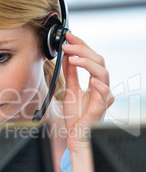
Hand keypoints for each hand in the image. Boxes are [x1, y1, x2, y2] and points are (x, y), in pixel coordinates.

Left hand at [61, 32, 113, 151]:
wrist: (75, 135)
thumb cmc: (76, 116)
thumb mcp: (70, 90)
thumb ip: (70, 74)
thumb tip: (66, 56)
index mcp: (95, 81)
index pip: (92, 57)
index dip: (82, 45)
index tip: (69, 36)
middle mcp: (101, 86)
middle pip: (99, 61)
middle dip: (82, 50)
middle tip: (67, 45)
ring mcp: (102, 97)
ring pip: (103, 73)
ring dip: (87, 63)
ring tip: (72, 58)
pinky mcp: (100, 108)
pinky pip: (105, 95)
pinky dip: (100, 86)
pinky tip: (91, 80)